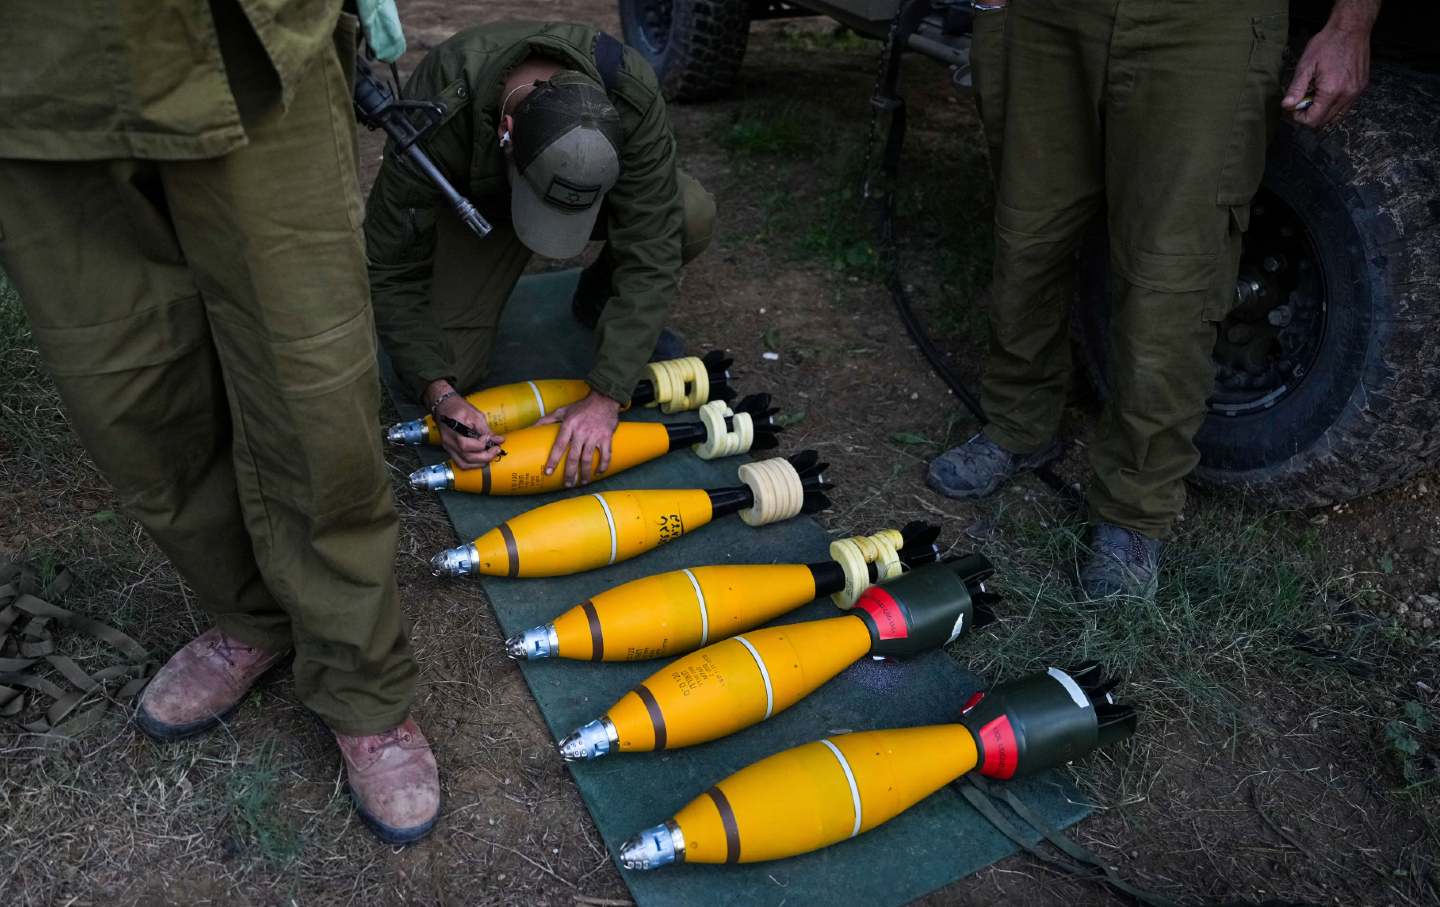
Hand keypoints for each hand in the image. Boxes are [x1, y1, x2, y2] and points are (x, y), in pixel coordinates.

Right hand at [426, 380, 504, 469]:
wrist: (444, 406)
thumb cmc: (458, 407)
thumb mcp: (475, 414)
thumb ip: (486, 429)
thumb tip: (498, 440)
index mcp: (454, 430)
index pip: (466, 445)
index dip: (482, 444)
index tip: (490, 438)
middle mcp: (449, 441)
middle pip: (466, 458)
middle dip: (485, 457)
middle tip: (496, 450)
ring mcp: (448, 447)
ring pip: (464, 464)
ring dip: (479, 463)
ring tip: (490, 455)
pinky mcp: (450, 450)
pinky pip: (461, 462)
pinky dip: (473, 463)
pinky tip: (481, 458)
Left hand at [537, 390, 620, 486]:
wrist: (604, 399)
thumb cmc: (582, 406)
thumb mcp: (562, 410)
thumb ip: (546, 419)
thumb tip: (530, 427)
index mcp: (569, 425)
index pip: (559, 445)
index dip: (553, 460)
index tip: (548, 472)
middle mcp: (581, 432)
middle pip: (574, 456)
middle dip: (570, 473)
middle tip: (568, 484)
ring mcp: (594, 435)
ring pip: (588, 458)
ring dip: (585, 473)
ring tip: (582, 482)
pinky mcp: (606, 437)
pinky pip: (605, 454)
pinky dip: (603, 465)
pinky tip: (599, 473)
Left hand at [1282, 1, 1378, 127]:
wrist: (1351, 28)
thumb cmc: (1327, 43)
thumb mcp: (1306, 65)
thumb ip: (1296, 88)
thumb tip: (1286, 106)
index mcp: (1331, 91)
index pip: (1314, 120)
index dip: (1300, 118)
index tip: (1294, 107)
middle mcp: (1347, 94)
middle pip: (1325, 121)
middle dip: (1310, 115)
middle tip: (1302, 101)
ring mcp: (1356, 92)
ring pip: (1337, 116)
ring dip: (1323, 111)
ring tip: (1314, 94)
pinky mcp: (1361, 87)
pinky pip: (1346, 106)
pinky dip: (1334, 104)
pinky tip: (1327, 91)